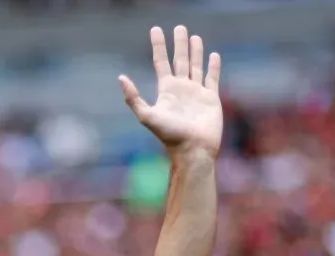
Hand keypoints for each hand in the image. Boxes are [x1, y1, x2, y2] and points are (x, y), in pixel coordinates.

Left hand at [119, 26, 222, 157]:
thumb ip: (133, 98)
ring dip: (195, 51)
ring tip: (195, 37)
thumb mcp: (147, 116)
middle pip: (179, 60)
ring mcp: (196, 93)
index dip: (158, 46)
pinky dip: (213, 66)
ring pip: (196, 66)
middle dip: (179, 43)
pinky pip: (212, 78)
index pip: (161, 62)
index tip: (155, 29)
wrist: (193, 150)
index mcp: (166, 90)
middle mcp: (181, 89)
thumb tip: (121, 77)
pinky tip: (213, 55)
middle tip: (179, 27)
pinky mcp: (211, 98)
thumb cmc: (170, 135)